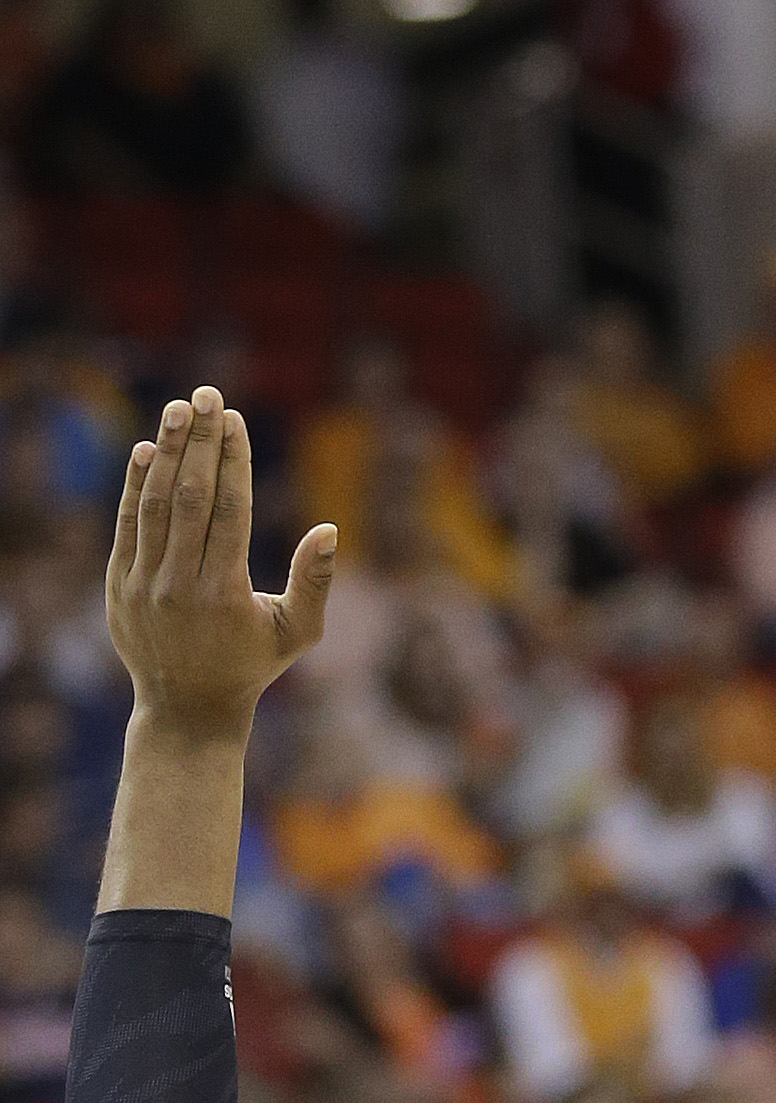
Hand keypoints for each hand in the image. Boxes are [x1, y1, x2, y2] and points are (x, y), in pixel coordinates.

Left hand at [106, 388, 334, 740]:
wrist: (186, 708)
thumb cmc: (253, 664)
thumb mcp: (297, 632)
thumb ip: (316, 582)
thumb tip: (330, 529)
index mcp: (224, 593)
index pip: (228, 511)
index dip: (232, 460)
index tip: (234, 418)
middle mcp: (178, 586)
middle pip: (190, 498)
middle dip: (200, 442)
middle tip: (206, 394)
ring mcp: (142, 586)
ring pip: (155, 506)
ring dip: (167, 452)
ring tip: (178, 409)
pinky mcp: (117, 587)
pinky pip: (127, 526)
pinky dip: (134, 485)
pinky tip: (147, 449)